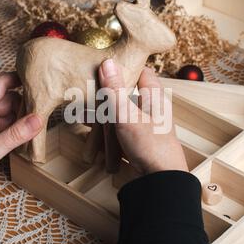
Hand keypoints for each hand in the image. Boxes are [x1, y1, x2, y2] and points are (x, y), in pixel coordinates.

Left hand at [0, 72, 42, 205]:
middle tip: (44, 116)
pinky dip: (16, 133)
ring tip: (37, 131)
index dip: (20, 79)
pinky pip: (6, 128)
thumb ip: (14, 135)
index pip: (1, 84)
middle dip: (26, 107)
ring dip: (22, 122)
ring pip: (9, 115)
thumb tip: (38, 120)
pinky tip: (26, 141)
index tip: (39, 82)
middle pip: (9, 100)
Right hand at [98, 59, 187, 173]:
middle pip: (126, 94)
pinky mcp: (138, 142)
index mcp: (154, 97)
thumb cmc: (150, 146)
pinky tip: (92, 137)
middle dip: (106, 96)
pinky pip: (120, 133)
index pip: (141, 72)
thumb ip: (115, 90)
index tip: (106, 65)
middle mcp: (151, 110)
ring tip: (82, 116)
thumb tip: (107, 62)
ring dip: (103, 117)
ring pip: (120, 115)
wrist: (160, 181)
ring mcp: (144, 127)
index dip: (126, 66)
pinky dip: (106, 134)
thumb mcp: (127, 115)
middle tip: (88, 93)